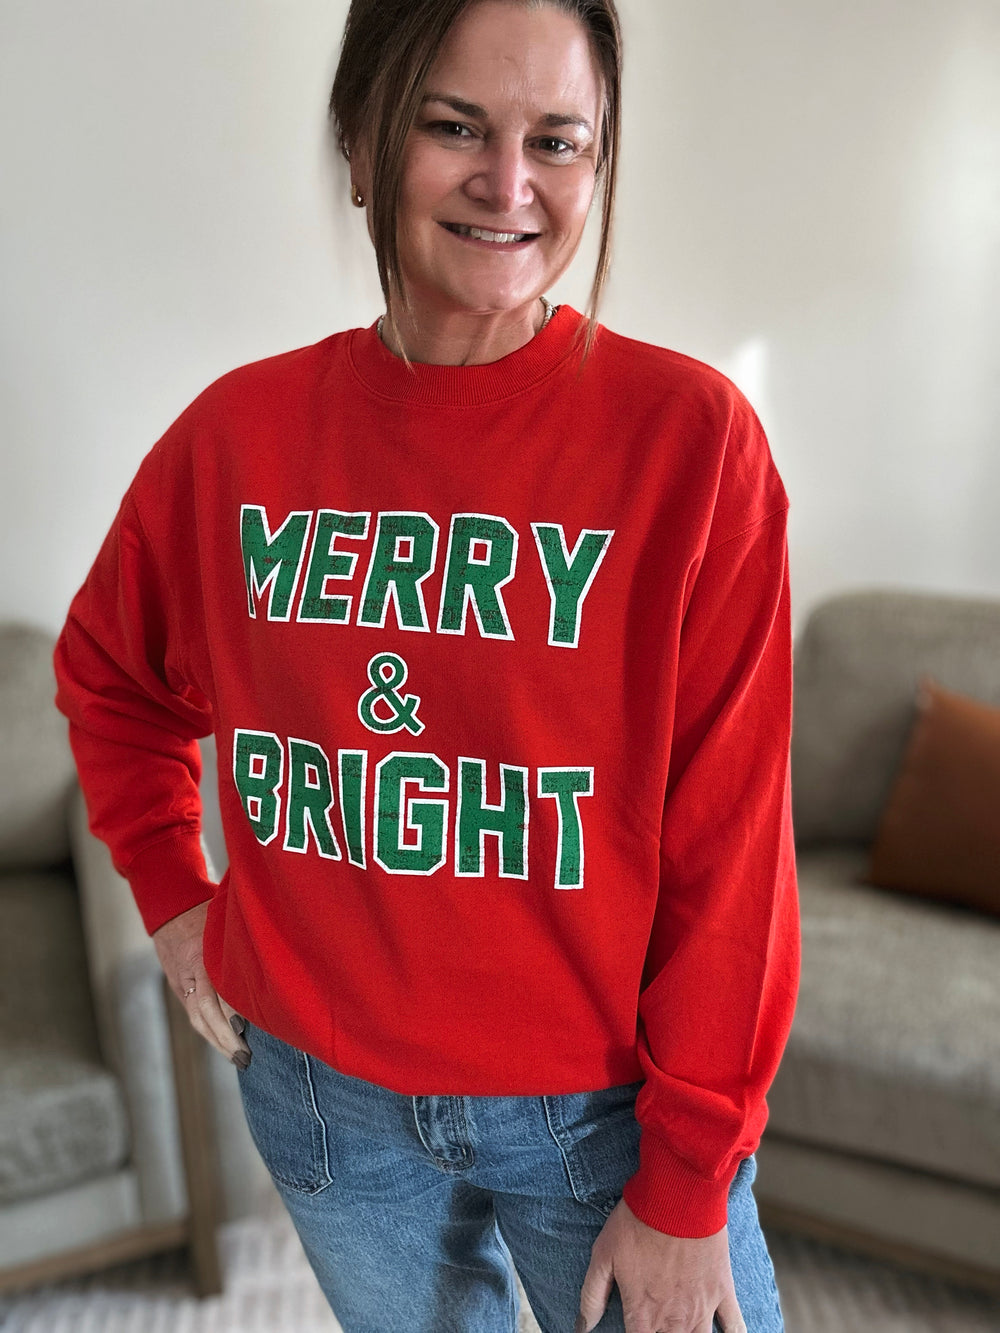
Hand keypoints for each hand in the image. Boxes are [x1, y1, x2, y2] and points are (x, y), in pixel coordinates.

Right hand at [153, 900, 251, 1068]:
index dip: (229, 1009)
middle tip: (245, 1057)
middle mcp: (191, 971)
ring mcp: (182, 981)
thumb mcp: (225, 922)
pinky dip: (209, 1032)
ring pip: (197, 1018)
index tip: (243, 1027)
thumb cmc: (209, 913)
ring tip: (237, 1058)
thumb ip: (242, 945)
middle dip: (224, 1037)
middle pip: (204, 1012)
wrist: (170, 908)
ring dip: (217, 1041)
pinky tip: (225, 1044)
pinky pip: (194, 1015)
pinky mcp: (179, 988)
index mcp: (203, 952)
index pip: (215, 988)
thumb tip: (272, 968)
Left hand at [576, 1198, 744, 1332]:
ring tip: (681, 1331)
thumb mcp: (603, 1254)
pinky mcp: (723, 1291)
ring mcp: (702, 1308)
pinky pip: (735, 1327)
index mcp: (642, 1313)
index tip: (636, 1331)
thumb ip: (592, 1296)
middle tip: (658, 1326)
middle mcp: (673, 1319)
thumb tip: (582, 1327)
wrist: (677, 1194)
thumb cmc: (637, 1221)